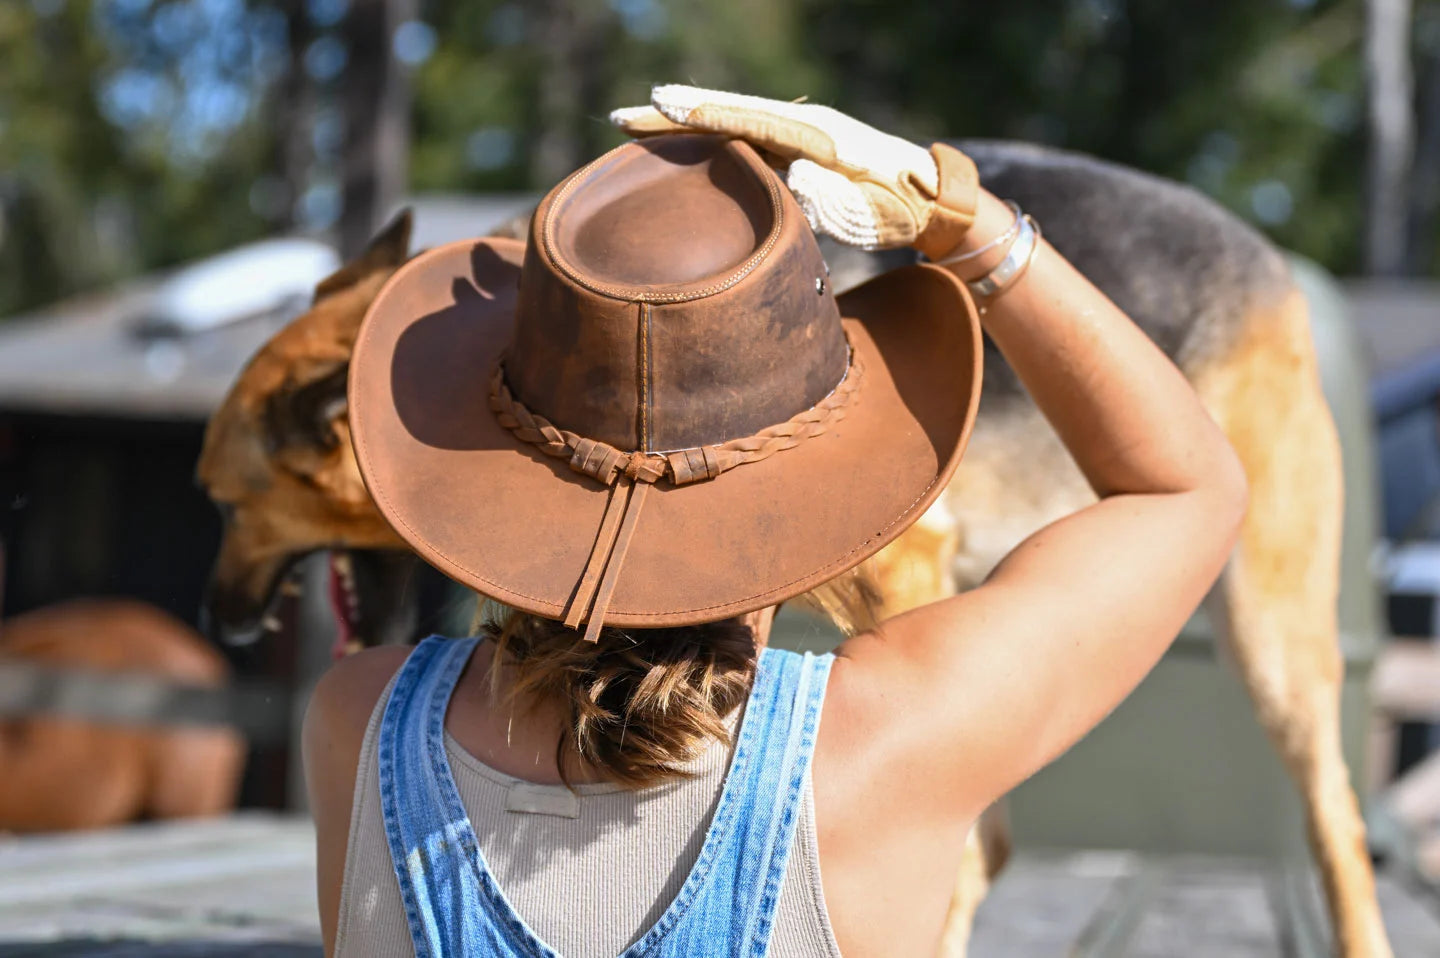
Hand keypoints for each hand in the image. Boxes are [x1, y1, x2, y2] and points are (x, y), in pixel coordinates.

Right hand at [611, 85, 977, 256]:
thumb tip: (797, 175)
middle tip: (621, 118)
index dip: (703, 114)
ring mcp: (800, 133)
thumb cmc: (903, 212)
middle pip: (728, 113)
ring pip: (730, 124)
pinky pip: (742, 138)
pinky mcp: (797, 147)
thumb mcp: (872, 211)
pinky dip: (706, 138)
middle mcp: (804, 124)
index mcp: (819, 134)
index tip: (660, 107)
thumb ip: (835, 196)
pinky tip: (678, 146)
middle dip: (673, 116)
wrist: (933, 200)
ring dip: (683, 125)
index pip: (749, 119)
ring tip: (633, 129)